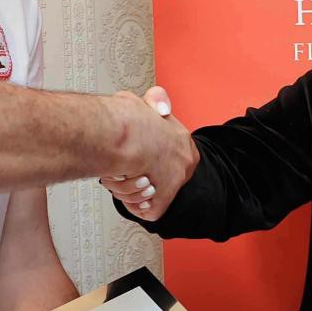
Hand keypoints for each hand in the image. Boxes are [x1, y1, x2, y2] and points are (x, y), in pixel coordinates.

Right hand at [101, 86, 194, 220]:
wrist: (127, 137)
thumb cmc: (130, 119)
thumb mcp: (148, 100)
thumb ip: (157, 100)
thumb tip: (163, 110)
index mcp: (184, 142)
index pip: (173, 158)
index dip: (152, 158)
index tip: (141, 154)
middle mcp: (184, 164)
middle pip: (160, 178)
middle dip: (141, 174)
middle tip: (130, 165)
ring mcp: (175, 185)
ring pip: (150, 194)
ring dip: (133, 187)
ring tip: (126, 174)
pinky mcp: (162, 203)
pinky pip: (147, 210)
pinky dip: (135, 203)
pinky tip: (128, 189)